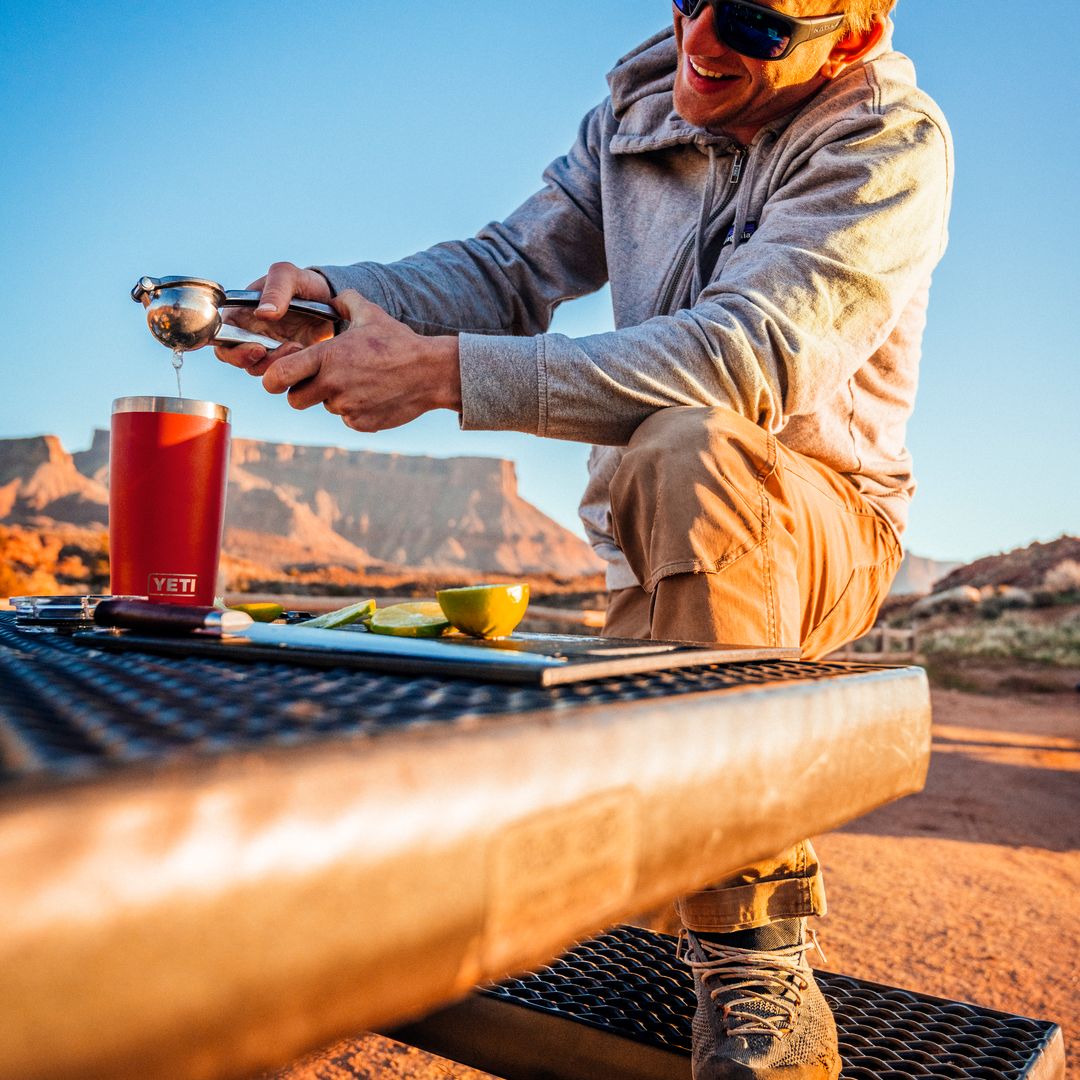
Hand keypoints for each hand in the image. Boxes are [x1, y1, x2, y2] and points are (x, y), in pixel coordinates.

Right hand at [214, 261, 334, 376]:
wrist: (331, 301)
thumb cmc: (303, 283)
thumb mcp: (288, 275)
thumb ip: (275, 289)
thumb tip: (262, 313)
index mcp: (239, 314)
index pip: (220, 338)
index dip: (231, 349)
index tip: (257, 348)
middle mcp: (248, 334)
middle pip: (236, 359)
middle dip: (254, 361)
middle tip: (275, 352)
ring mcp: (266, 350)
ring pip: (259, 369)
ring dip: (276, 364)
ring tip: (297, 346)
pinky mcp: (285, 361)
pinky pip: (280, 374)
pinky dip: (290, 369)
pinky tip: (304, 352)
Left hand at [261, 290, 461, 431]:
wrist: (431, 373)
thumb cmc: (399, 342)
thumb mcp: (371, 313)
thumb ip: (345, 301)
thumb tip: (333, 297)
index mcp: (327, 357)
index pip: (278, 375)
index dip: (273, 379)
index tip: (278, 378)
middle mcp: (332, 385)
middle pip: (295, 399)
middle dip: (302, 391)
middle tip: (321, 379)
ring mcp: (346, 407)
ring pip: (325, 407)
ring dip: (333, 398)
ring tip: (358, 382)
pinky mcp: (360, 423)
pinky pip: (346, 418)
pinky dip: (355, 410)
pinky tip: (373, 394)